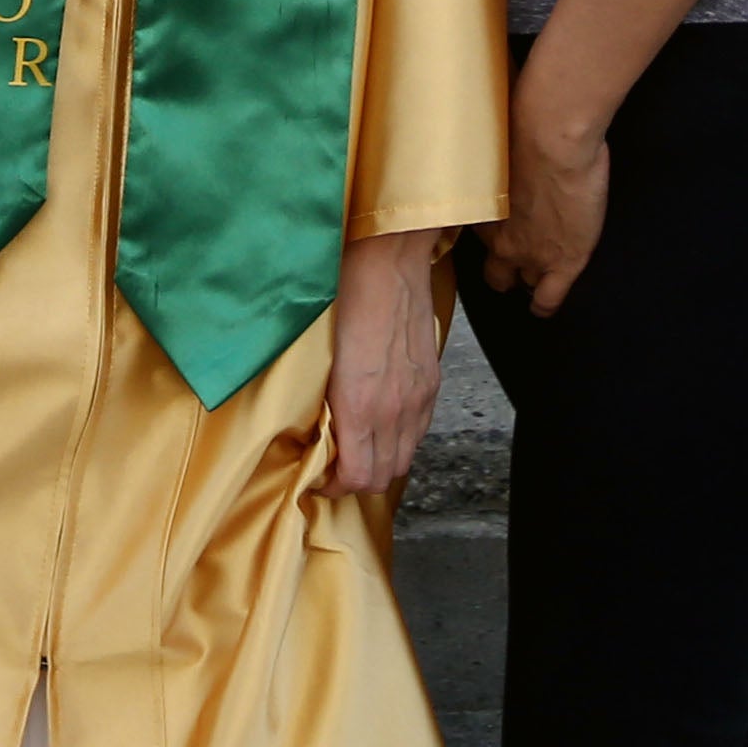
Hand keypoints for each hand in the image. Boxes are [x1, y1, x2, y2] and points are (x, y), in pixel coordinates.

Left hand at [315, 229, 449, 499]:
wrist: (387, 259)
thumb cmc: (342, 298)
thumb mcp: (320, 358)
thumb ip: (324, 404)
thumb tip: (318, 431)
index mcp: (360, 406)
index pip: (356, 477)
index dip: (333, 487)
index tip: (316, 477)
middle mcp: (394, 410)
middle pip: (382, 477)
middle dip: (355, 481)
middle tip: (333, 468)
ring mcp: (418, 397)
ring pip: (404, 458)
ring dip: (380, 463)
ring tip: (357, 449)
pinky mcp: (431, 382)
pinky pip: (419, 431)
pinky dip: (400, 440)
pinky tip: (381, 424)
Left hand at [477, 74, 613, 315]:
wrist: (552, 140)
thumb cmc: (523, 130)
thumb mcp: (495, 148)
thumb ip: (495, 162)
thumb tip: (492, 148)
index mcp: (483, 213)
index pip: (480, 238)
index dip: (491, 236)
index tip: (495, 231)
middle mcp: (500, 239)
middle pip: (496, 270)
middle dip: (504, 270)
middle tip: (515, 262)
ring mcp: (532, 255)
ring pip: (524, 283)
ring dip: (530, 280)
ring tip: (537, 278)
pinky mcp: (564, 262)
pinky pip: (548, 299)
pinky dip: (544, 306)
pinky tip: (543, 307)